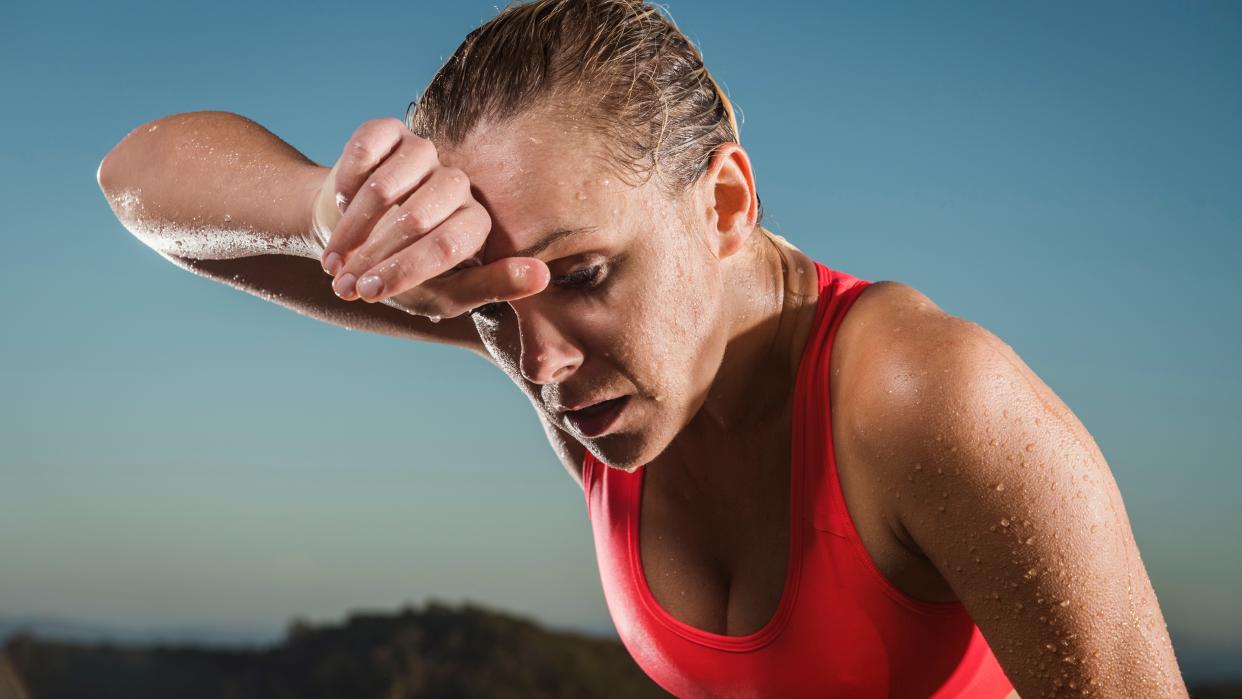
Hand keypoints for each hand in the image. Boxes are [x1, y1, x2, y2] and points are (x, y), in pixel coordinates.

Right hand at [314, 118, 548, 318]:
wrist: (354, 239)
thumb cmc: (405, 274)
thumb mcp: (447, 293)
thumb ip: (491, 286)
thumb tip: (543, 276)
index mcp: (475, 224)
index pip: (446, 245)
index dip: (402, 271)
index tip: (369, 293)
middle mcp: (456, 185)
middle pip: (414, 218)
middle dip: (372, 257)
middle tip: (344, 282)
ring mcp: (424, 154)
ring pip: (385, 187)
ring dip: (351, 228)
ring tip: (334, 257)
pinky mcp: (390, 132)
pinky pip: (365, 149)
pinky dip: (344, 184)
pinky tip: (339, 205)